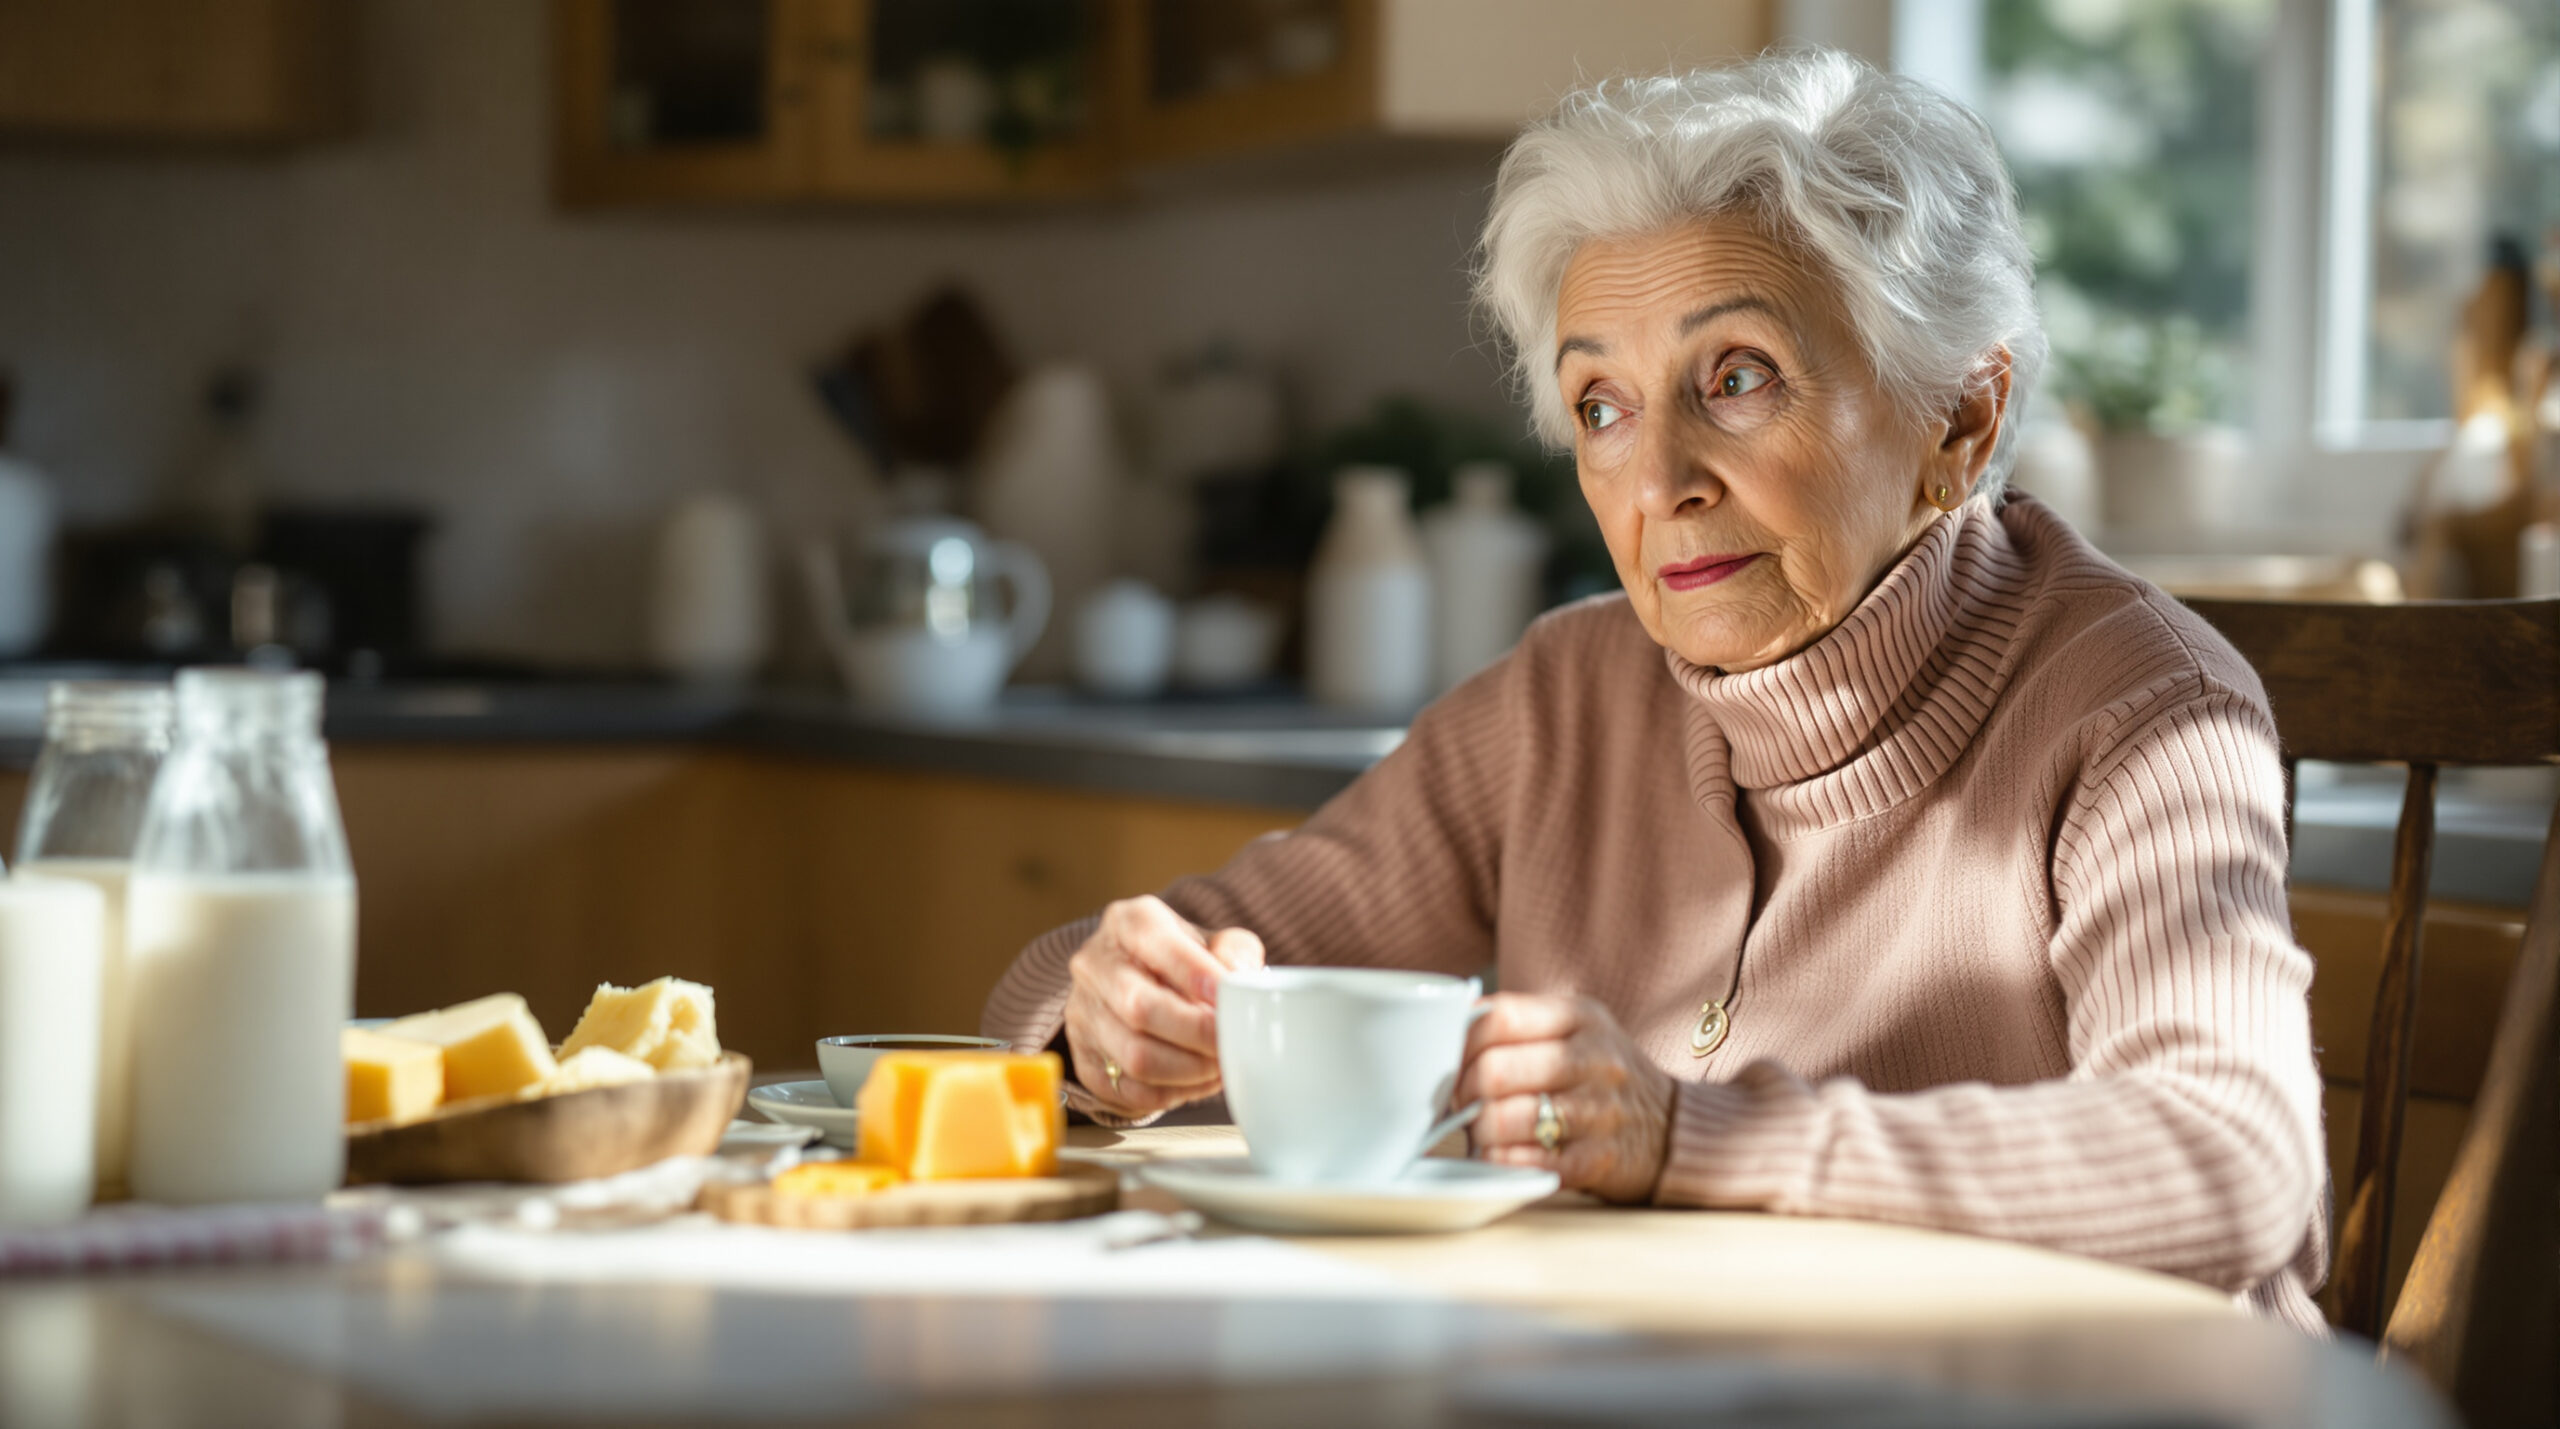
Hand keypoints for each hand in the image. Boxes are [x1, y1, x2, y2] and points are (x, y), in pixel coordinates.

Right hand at [1062, 896, 1264, 1117]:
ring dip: (1189, 1070)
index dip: (1195, 973)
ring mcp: (1082, 1013)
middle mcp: (1094, 965)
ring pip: (1135, 1056)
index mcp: (1127, 923)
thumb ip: (1235, 952)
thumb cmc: (1183, 963)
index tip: (1226, 996)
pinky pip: (1128, 1090)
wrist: (1138, 985)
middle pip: (1139, 1007)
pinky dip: (1173, 1093)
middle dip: (1196, 1032)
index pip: (1156, 944)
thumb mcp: (1214, 942)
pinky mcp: (1083, 1058)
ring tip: (1222, 1066)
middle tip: (1232, 1042)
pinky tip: (1200, 1082)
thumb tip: (1239, 981)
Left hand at [1456, 993, 1675, 1202]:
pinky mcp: (1600, 1159)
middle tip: (1457, 1104)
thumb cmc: (1598, 1076)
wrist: (1670, 1127)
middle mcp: (1594, 1059)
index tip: (1447, 1060)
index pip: (1497, 1017)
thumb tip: (1440, 1027)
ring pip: (1506, 1119)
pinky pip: (1530, 1163)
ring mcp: (1600, 1111)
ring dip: (1478, 1132)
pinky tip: (1499, 1157)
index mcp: (1579, 1017)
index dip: (1458, 1042)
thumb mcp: (1572, 1030)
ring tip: (1478, 1133)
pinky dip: (1502, 1163)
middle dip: (1460, 1093)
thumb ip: (1516, 1024)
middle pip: (1494, 1071)